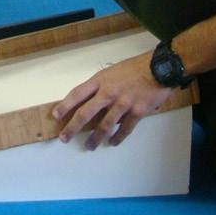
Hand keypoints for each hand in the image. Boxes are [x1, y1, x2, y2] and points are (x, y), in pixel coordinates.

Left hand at [51, 53, 172, 149]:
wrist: (159, 68)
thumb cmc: (135, 68)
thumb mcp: (113, 71)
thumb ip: (102, 86)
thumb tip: (92, 102)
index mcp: (101, 80)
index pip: (77, 93)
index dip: (65, 105)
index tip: (55, 116)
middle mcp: (109, 92)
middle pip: (86, 113)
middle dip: (73, 127)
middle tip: (65, 138)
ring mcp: (123, 103)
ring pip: (104, 125)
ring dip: (95, 138)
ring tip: (89, 146)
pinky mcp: (137, 112)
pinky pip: (125, 129)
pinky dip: (118, 138)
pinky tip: (112, 143)